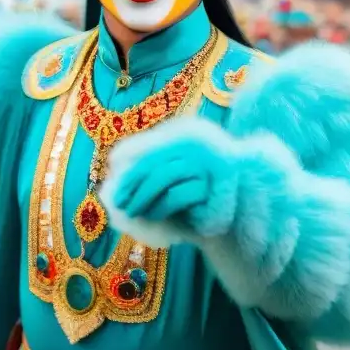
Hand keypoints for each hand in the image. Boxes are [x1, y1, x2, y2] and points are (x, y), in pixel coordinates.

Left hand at [105, 119, 236, 239]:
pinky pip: (180, 194)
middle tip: (119, 204)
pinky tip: (152, 216)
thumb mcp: (174, 171)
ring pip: (166, 176)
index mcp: (188, 133)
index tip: (115, 188)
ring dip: (144, 197)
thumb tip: (116, 161)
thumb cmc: (196, 192)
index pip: (152, 150)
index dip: (131, 170)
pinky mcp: (216, 188)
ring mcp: (210, 163)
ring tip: (133, 213)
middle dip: (133, 185)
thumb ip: (154, 162)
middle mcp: (201, 142)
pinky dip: (161, 206)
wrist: (235, 210)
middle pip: (156, 162)